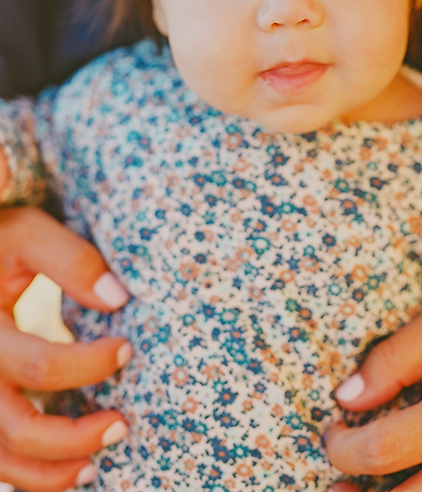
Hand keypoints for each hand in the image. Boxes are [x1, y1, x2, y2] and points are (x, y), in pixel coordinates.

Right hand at [0, 207, 132, 491]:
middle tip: (121, 424)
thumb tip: (119, 299)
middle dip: (73, 437)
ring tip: (95, 464)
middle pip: (16, 430)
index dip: (89, 365)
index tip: (127, 347)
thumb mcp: (27, 234)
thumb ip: (72, 261)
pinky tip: (69, 465)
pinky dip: (31, 471)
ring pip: (1, 459)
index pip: (38, 366)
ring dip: (49, 472)